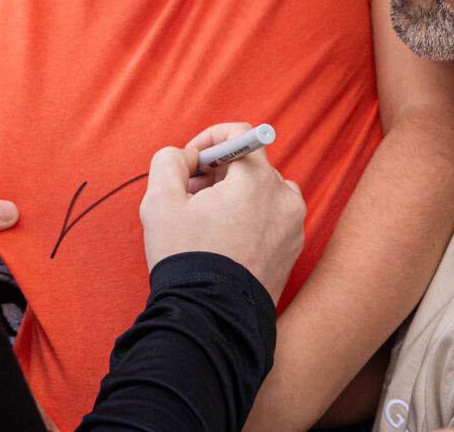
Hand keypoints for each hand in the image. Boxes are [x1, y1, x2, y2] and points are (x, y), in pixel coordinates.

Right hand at [138, 123, 304, 302]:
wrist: (212, 319)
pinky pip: (271, 217)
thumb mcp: (160, 201)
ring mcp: (293, 226)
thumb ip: (170, 160)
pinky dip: (249, 218)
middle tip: (190, 196)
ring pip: (261, 191)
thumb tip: (188, 158)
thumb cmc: (186, 258)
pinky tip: (224, 241)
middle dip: (217, 173)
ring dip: (235, 195)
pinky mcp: (293, 250)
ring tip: (207, 222)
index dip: (208, 140)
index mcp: (258, 180)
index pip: (240, 134)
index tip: (190, 162)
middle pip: (250, 165)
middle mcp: (284, 198)